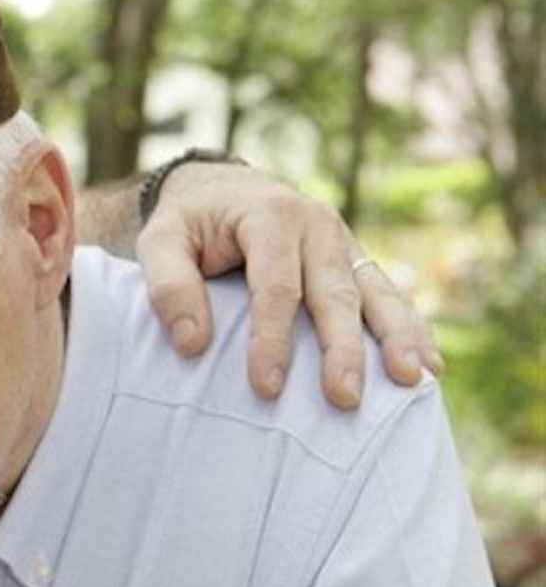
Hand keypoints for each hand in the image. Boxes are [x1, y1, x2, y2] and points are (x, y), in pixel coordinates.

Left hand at [134, 161, 442, 409]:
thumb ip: (167, 285)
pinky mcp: (354, 262)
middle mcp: (318, 226)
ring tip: (412, 379)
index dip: (272, 338)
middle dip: (342, 349)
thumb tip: (192, 343)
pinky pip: (387, 296)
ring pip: (376, 293)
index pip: (276, 286)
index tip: (266, 388)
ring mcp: (343, 243)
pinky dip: (410, 329)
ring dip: (396, 338)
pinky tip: (428, 366)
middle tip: (343, 398)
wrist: (219, 188)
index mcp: (272, 216)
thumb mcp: (159, 240)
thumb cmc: (187, 223)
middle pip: (335, 294)